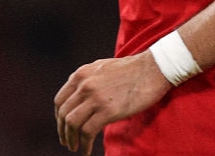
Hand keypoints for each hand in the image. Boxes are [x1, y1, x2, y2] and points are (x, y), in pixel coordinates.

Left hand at [54, 51, 171, 154]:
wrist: (156, 68)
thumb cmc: (134, 69)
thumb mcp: (104, 67)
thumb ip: (89, 79)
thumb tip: (79, 95)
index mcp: (82, 74)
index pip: (60, 100)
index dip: (59, 117)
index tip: (64, 127)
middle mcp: (85, 85)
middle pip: (64, 114)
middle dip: (63, 131)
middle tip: (67, 141)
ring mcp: (96, 98)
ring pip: (72, 124)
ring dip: (71, 139)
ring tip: (75, 147)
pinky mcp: (108, 111)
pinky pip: (88, 132)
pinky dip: (84, 145)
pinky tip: (87, 151)